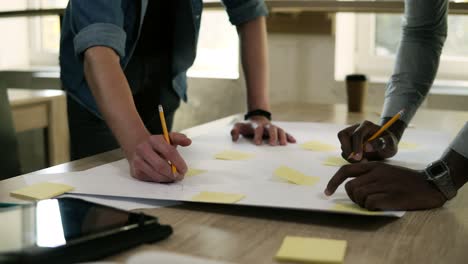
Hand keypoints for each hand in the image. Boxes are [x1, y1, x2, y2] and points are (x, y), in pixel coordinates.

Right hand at [128, 132, 191, 182]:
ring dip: (168, 179)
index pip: (169, 152)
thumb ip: (179, 138)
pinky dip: (160, 180)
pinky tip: (165, 177)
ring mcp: (137, 161)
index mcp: (153, 139)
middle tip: (180, 176)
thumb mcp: (168, 138)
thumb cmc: (158, 144)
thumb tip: (188, 142)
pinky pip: (151, 179)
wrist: (137, 147)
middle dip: (173, 173)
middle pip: (161, 166)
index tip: (184, 169)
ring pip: (156, 175)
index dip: (179, 162)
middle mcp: (143, 149)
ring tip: (174, 177)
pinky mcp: (135, 172)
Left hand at [230, 116, 295, 145]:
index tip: (257, 143)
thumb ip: (235, 131)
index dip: (257, 135)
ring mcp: (273, 128)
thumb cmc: (247, 127)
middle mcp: (266, 126)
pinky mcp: (278, 131)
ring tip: (283, 145)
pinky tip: (293, 142)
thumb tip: (234, 139)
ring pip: (279, 130)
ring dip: (282, 136)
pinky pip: (285, 133)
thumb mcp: (239, 127)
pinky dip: (289, 137)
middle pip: (271, 128)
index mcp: (257, 125)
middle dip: (272, 135)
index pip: (258, 129)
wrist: (257, 120)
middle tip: (272, 144)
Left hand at [324, 162, 446, 209]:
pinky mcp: (389, 196)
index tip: (327, 192)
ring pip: (358, 195)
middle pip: (350, 187)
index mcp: (373, 165)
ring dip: (362, 203)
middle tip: (363, 200)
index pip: (345, 170)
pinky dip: (371, 207)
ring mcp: (382, 184)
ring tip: (374, 203)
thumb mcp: (385, 171)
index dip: (333, 182)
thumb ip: (369, 175)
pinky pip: (369, 203)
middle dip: (353, 197)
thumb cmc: (405, 180)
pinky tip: (381, 205)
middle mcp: (376, 173)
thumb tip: (351, 186)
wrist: (428, 186)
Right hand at [337, 120, 397, 161]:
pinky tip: (361, 161)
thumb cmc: (389, 143)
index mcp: (367, 125)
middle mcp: (356, 128)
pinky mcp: (348, 143)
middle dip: (347, 149)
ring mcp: (350, 135)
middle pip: (342, 135)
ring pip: (342, 145)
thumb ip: (380, 144)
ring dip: (350, 156)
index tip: (360, 158)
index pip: (357, 134)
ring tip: (364, 161)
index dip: (356, 146)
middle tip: (356, 160)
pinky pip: (344, 152)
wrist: (386, 144)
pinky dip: (350, 159)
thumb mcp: (390, 144)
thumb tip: (366, 147)